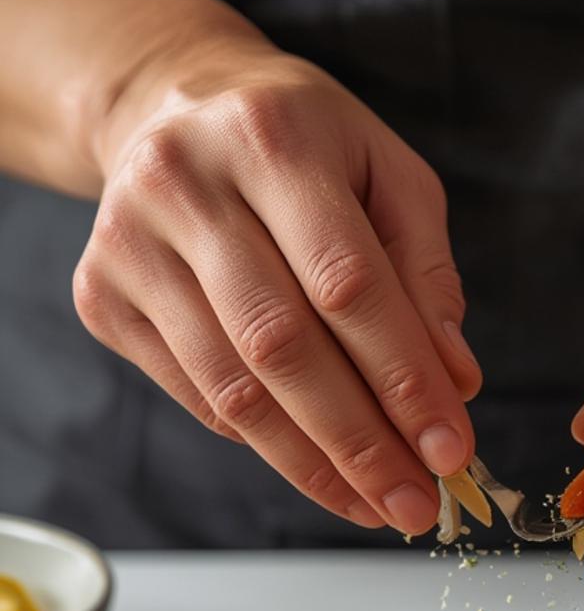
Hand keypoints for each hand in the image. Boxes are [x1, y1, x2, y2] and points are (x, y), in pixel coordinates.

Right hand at [73, 36, 479, 533]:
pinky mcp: (103, 294)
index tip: (451, 449)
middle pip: (282, 346)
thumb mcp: (388, 175)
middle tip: (415, 503)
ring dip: (314, 464)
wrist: (174, 106)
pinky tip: (319, 467)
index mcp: (273, 136)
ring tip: (376, 504)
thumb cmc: (303, 145)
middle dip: (360, 442)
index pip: (348, 284)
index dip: (404, 379)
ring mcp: (130, 242)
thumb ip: (427, 275)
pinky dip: (267, 443)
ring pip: (233, 387)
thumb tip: (455, 383)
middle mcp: (185, 184)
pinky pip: (199, 396)